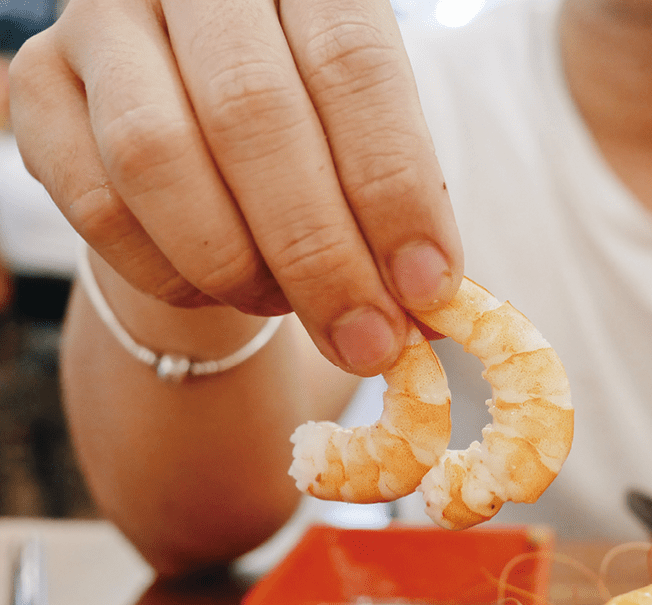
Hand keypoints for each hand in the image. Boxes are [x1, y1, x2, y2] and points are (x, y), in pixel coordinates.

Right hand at [8, 0, 462, 376]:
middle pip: (252, 113)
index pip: (353, 66)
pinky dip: (170, 272)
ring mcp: (104, 22)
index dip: (395, 188)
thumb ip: (394, 204)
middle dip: (320, 252)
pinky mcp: (39, 84)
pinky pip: (97, 204)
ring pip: (156, 157)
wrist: (197, 115)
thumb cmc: (306, 129)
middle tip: (368, 340)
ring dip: (236, 264)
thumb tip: (424, 301)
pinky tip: (219, 289)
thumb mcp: (364, 141)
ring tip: (288, 306)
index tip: (427, 289)